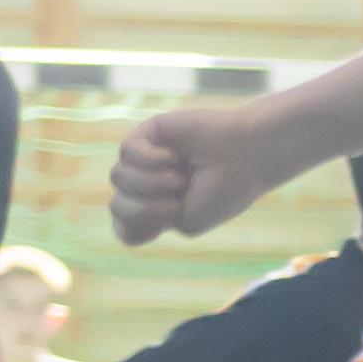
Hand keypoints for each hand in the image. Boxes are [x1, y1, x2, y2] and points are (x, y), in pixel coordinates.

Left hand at [107, 102, 273, 246]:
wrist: (245, 157)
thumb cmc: (224, 191)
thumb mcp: (185, 222)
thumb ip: (146, 220)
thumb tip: (118, 193)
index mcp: (158, 211)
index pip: (123, 227)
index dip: (134, 228)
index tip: (166, 222)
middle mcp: (147, 185)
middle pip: (116, 206)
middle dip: (147, 208)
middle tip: (178, 200)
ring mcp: (145, 159)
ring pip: (117, 178)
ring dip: (150, 183)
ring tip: (180, 177)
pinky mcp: (147, 133)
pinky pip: (126, 152)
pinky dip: (150, 159)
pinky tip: (173, 156)